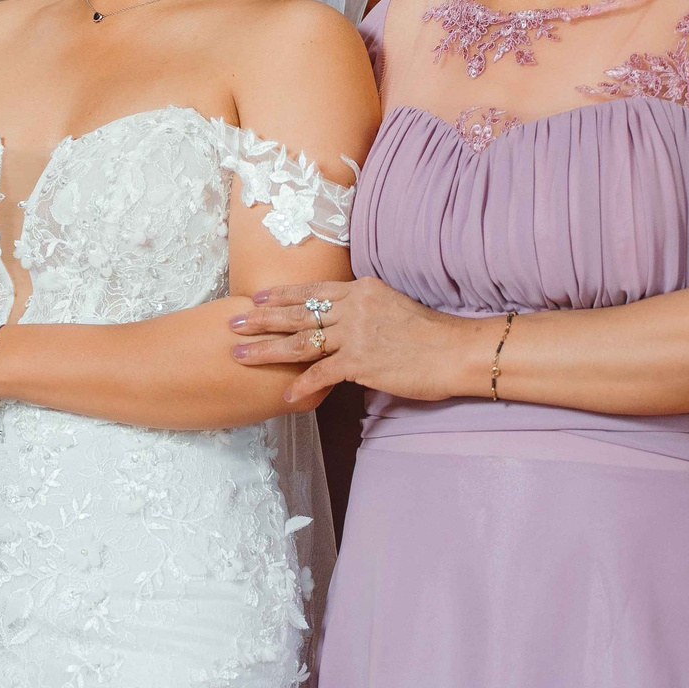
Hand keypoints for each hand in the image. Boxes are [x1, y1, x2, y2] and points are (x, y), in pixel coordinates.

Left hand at [228, 276, 475, 404]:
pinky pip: (322, 374)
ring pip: (300, 341)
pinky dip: (302, 386)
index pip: (312, 291)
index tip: (257, 298)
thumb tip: (346, 320)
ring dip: (267, 350)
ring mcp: (356, 334)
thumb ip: (365, 310)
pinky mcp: (362, 361)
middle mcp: (353, 307)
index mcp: (361, 291)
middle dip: (261, 319)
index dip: (281, 295)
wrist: (455, 350)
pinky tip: (285, 396)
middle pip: (297, 312)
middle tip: (233, 324)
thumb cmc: (430, 335)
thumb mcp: (393, 306)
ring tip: (240, 355)